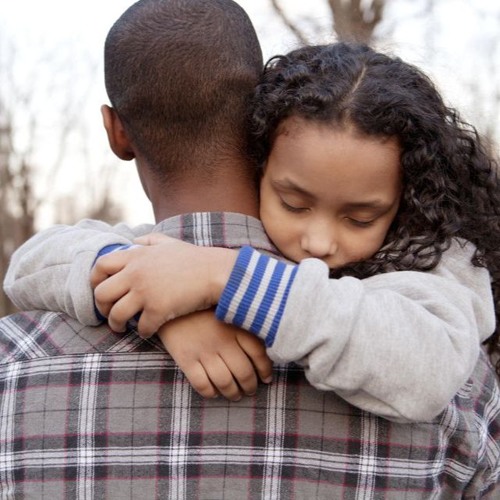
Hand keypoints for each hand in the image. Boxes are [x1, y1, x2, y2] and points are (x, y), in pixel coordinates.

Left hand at [90, 234, 236, 336]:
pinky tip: (147, 331)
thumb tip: (135, 240)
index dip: (95, 281)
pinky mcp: (158, 310)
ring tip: (121, 328)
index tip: (101, 291)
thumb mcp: (169, 242)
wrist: (216, 272)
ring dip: (116, 325)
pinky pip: (141, 328)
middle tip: (109, 314)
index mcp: (137, 256)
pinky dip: (142, 332)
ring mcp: (146, 292)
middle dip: (101, 307)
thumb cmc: (195, 258)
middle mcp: (136, 273)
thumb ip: (149, 240)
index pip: (100, 266)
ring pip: (116, 315)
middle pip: (102, 293)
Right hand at [158, 310, 272, 400]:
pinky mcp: (185, 359)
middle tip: (251, 390)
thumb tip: (264, 343)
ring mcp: (203, 351)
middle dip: (250, 386)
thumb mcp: (226, 309)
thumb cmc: (202, 305)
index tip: (266, 378)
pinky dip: (211, 393)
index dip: (265, 369)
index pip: (258, 353)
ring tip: (236, 395)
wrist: (170, 301)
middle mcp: (222, 340)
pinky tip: (215, 393)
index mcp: (235, 326)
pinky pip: (202, 384)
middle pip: (244, 372)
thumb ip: (243, 322)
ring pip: (225, 382)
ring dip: (233, 393)